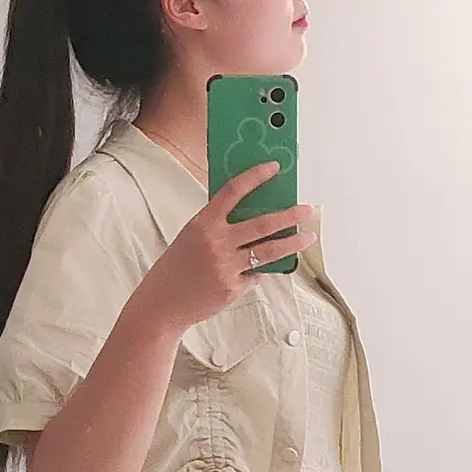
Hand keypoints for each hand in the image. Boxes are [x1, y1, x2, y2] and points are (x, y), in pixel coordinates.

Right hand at [137, 164, 317, 333]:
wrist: (162, 303)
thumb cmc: (176, 266)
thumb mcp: (192, 236)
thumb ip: (217, 225)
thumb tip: (251, 213)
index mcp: (203, 223)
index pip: (232, 191)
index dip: (255, 177)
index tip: (274, 168)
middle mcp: (216, 243)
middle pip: (262, 224)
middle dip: (290, 215)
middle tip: (307, 210)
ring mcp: (226, 267)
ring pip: (269, 252)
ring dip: (293, 243)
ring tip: (308, 237)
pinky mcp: (233, 288)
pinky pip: (256, 275)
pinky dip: (260, 270)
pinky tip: (261, 269)